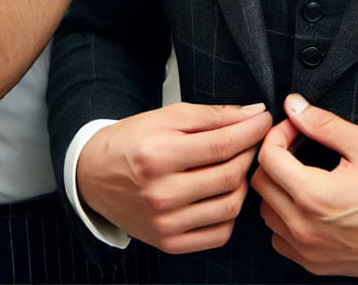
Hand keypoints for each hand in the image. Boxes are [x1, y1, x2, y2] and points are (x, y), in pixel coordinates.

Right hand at [78, 102, 273, 254]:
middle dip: (250, 153)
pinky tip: (222, 194)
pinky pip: (219, 233)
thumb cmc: (131, 142)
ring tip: (237, 165)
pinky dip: (230, 213)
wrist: (93, 175)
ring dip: (243, 183)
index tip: (263, 119)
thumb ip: (213, 116)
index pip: (222, 145)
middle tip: (251, 140)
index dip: (252, 131)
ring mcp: (165, 223)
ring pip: (229, 206)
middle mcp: (160, 194)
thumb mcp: (167, 117)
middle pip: (229, 176)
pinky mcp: (169, 242)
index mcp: (157, 157)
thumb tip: (254, 114)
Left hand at [251, 94, 357, 280]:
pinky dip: (285, 218)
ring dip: (277, 188)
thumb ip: (324, 124)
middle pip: (261, 184)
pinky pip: (281, 239)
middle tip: (297, 145)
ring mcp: (308, 250)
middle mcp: (304, 227)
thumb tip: (296, 107)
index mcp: (314, 195)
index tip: (295, 127)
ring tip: (302, 173)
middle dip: (274, 157)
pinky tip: (307, 205)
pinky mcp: (315, 264)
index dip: (277, 134)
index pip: (268, 158)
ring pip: (266, 213)